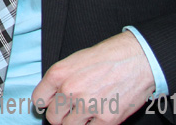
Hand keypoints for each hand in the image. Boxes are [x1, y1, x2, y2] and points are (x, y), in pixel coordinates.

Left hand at [32, 31, 154, 124]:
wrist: (137, 60)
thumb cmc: (107, 57)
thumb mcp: (74, 61)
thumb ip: (60, 80)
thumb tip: (52, 96)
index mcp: (58, 74)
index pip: (38, 99)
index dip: (46, 103)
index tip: (52, 105)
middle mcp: (70, 90)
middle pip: (53, 118)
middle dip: (61, 115)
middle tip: (70, 111)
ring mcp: (88, 106)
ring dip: (76, 122)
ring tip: (86, 112)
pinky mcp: (107, 119)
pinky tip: (98, 116)